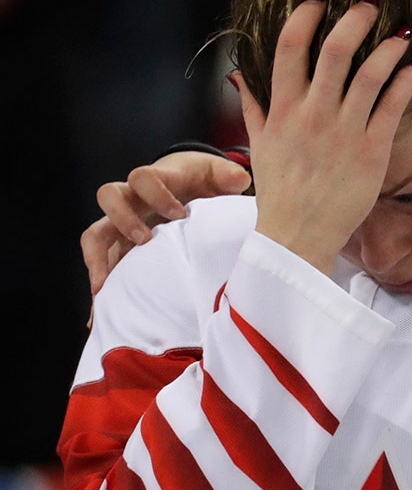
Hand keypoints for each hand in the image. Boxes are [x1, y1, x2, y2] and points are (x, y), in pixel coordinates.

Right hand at [82, 152, 251, 293]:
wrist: (187, 186)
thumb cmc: (200, 180)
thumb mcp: (215, 174)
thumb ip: (227, 176)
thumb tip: (239, 179)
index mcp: (155, 180)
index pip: (142, 177)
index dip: (156, 194)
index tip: (178, 213)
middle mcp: (131, 200)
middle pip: (108, 198)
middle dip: (123, 219)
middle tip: (145, 240)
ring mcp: (122, 224)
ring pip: (95, 235)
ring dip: (97, 259)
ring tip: (105, 288)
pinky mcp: (121, 248)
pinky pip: (102, 266)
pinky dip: (101, 289)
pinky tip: (100, 315)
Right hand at [242, 0, 411, 273]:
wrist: (298, 236)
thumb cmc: (281, 191)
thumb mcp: (260, 144)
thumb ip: (254, 106)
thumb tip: (240, 76)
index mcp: (282, 108)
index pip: (290, 47)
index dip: (305, 16)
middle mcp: (313, 114)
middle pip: (334, 50)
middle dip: (356, 19)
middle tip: (371, 2)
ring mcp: (344, 131)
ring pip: (369, 74)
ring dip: (388, 46)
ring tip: (403, 29)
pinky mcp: (371, 150)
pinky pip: (392, 106)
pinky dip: (405, 81)